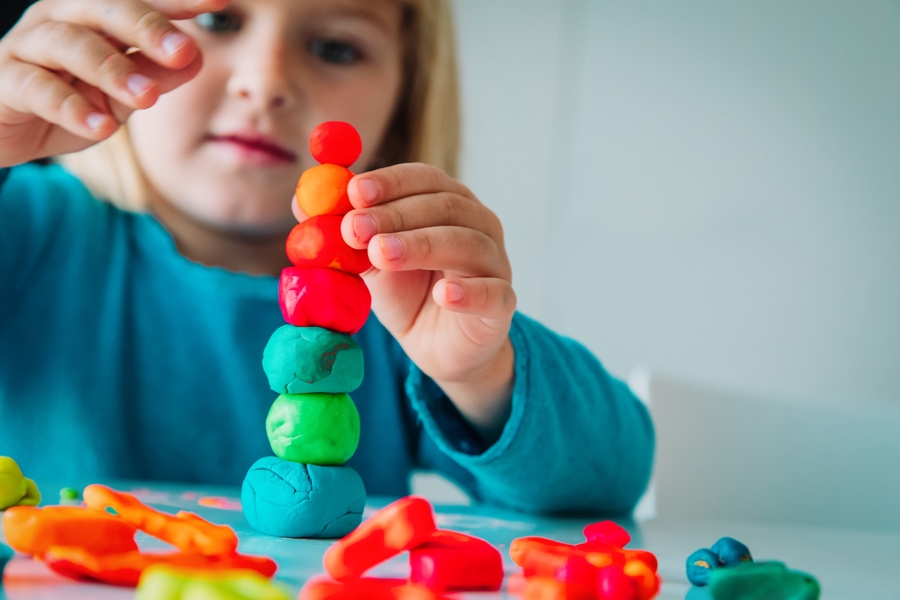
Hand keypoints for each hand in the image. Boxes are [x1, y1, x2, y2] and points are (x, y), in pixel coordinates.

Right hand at [0, 0, 227, 167]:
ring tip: (148, 99)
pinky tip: (102, 127)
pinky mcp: (5, 81)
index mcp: (94, 17)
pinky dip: (72, 108)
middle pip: (102, 8)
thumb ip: (155, 76)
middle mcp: (60, 20)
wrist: (5, 129)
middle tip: (184, 50)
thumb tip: (197, 58)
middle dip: (147, 26)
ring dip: (112, 70)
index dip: (178, 1)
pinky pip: (37, 89)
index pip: (140, 1)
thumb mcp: (122, 96)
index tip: (219, 2)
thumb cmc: (71, 100)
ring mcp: (28, 47)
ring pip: (69, 43)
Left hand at [341, 163, 516, 440]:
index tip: (354, 191)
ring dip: (421, 245)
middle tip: (355, 228)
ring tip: (381, 254)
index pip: (425, 179)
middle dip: (396, 214)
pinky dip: (470, 292)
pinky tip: (445, 294)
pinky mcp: (501, 306)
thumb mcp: (368, 260)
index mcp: (448, 204)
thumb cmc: (407, 294)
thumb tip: (301, 202)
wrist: (437, 347)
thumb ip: (342, 231)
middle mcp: (479, 225)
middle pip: (445, 207)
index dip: (390, 182)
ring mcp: (495, 263)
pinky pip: (492, 294)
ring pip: (467, 244)